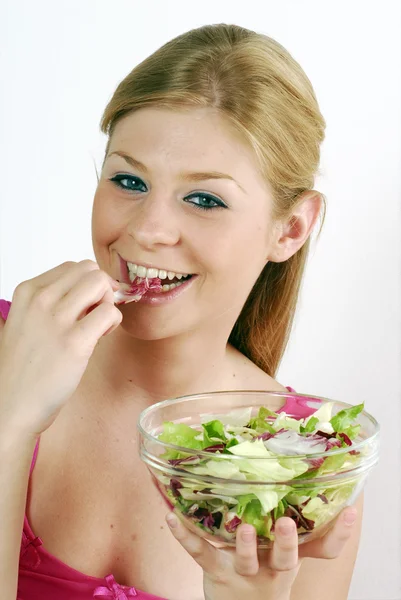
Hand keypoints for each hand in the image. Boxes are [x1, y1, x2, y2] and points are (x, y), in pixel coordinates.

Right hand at [0, 260, 121, 438]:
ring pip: (101, 283)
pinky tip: (101, 337)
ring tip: (98, 325)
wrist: (11, 405)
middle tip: (96, 314)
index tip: (86, 306)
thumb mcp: (26, 322)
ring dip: (108, 303)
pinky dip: (113, 322)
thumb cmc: (23, 368)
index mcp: (27, 291)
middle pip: (90, 270)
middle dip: (101, 289)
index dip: (87, 285)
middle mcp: (40, 300)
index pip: (73, 267)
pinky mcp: (75, 342)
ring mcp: (57, 319)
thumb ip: (52, 303)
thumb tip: (91, 293)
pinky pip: (110, 312)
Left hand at [166, 506, 356, 599]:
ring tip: (243, 527)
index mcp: (290, 557)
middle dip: (287, 542)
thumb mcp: (280, 551)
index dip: (339, 534)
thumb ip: (287, 520)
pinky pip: (200, 553)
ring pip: (245, 560)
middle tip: (286, 523)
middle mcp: (271, 568)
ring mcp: (243, 573)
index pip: (323, 549)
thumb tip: (296, 472)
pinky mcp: (216, 573)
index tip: (349, 512)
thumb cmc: (262, 569)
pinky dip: (184, 535)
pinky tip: (171, 517)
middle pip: (285, 559)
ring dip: (244, 544)